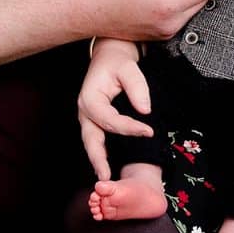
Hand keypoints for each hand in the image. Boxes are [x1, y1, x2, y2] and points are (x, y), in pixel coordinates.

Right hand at [77, 39, 152, 180]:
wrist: (109, 55)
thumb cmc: (117, 61)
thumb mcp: (128, 67)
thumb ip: (137, 87)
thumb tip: (145, 110)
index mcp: (90, 97)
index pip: (110, 120)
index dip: (129, 128)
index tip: (149, 131)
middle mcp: (84, 109)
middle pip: (90, 138)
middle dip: (98, 158)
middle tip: (107, 177)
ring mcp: (87, 115)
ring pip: (90, 141)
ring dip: (97, 159)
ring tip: (105, 177)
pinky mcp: (93, 118)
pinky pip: (95, 138)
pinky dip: (99, 151)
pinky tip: (107, 164)